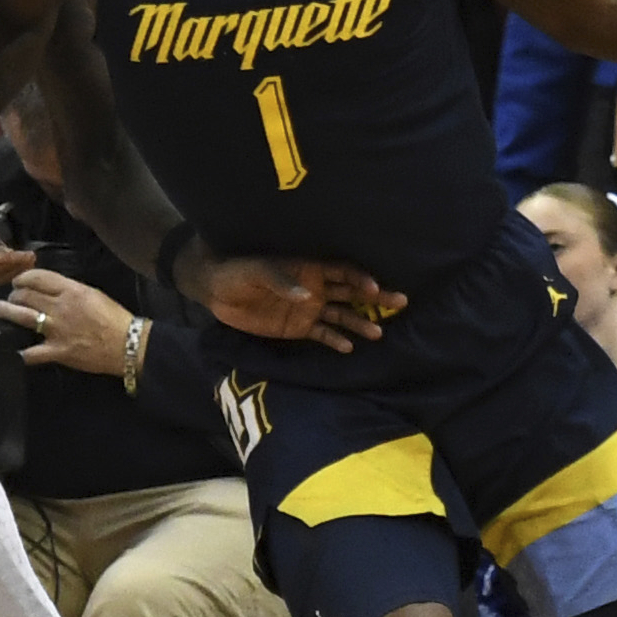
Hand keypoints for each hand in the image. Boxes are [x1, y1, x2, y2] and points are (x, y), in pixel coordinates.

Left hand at [0, 268, 133, 373]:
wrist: (128, 344)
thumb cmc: (114, 317)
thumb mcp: (93, 294)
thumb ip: (70, 290)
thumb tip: (52, 289)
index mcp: (70, 290)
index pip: (37, 277)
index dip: (22, 277)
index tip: (18, 281)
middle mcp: (59, 307)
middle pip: (25, 295)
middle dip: (13, 294)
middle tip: (10, 297)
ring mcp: (55, 330)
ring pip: (21, 316)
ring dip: (5, 311)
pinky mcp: (57, 351)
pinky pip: (31, 352)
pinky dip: (20, 352)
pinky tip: (13, 351)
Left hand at [191, 251, 404, 353]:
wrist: (216, 290)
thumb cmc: (237, 271)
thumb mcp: (256, 271)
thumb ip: (281, 280)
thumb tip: (306, 294)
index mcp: (309, 268)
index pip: (342, 271)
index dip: (359, 278)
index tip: (374, 287)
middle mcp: (315, 288)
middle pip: (351, 293)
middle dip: (376, 297)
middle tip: (400, 302)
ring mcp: (309, 309)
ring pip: (342, 316)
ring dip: (360, 324)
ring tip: (378, 334)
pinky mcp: (298, 328)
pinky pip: (323, 334)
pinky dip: (336, 341)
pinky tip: (349, 348)